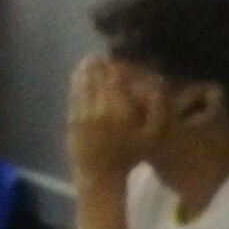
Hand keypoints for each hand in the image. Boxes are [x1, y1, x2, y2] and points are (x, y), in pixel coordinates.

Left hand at [66, 54, 171, 185]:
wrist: (99, 174)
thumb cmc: (130, 154)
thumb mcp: (152, 134)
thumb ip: (158, 109)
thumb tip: (158, 85)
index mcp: (118, 108)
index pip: (115, 77)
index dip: (117, 64)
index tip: (120, 56)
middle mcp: (97, 106)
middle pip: (97, 77)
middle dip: (101, 64)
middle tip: (106, 54)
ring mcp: (81, 111)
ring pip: (82, 83)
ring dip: (87, 69)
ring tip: (93, 59)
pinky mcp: (71, 117)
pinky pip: (74, 94)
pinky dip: (77, 82)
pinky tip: (80, 75)